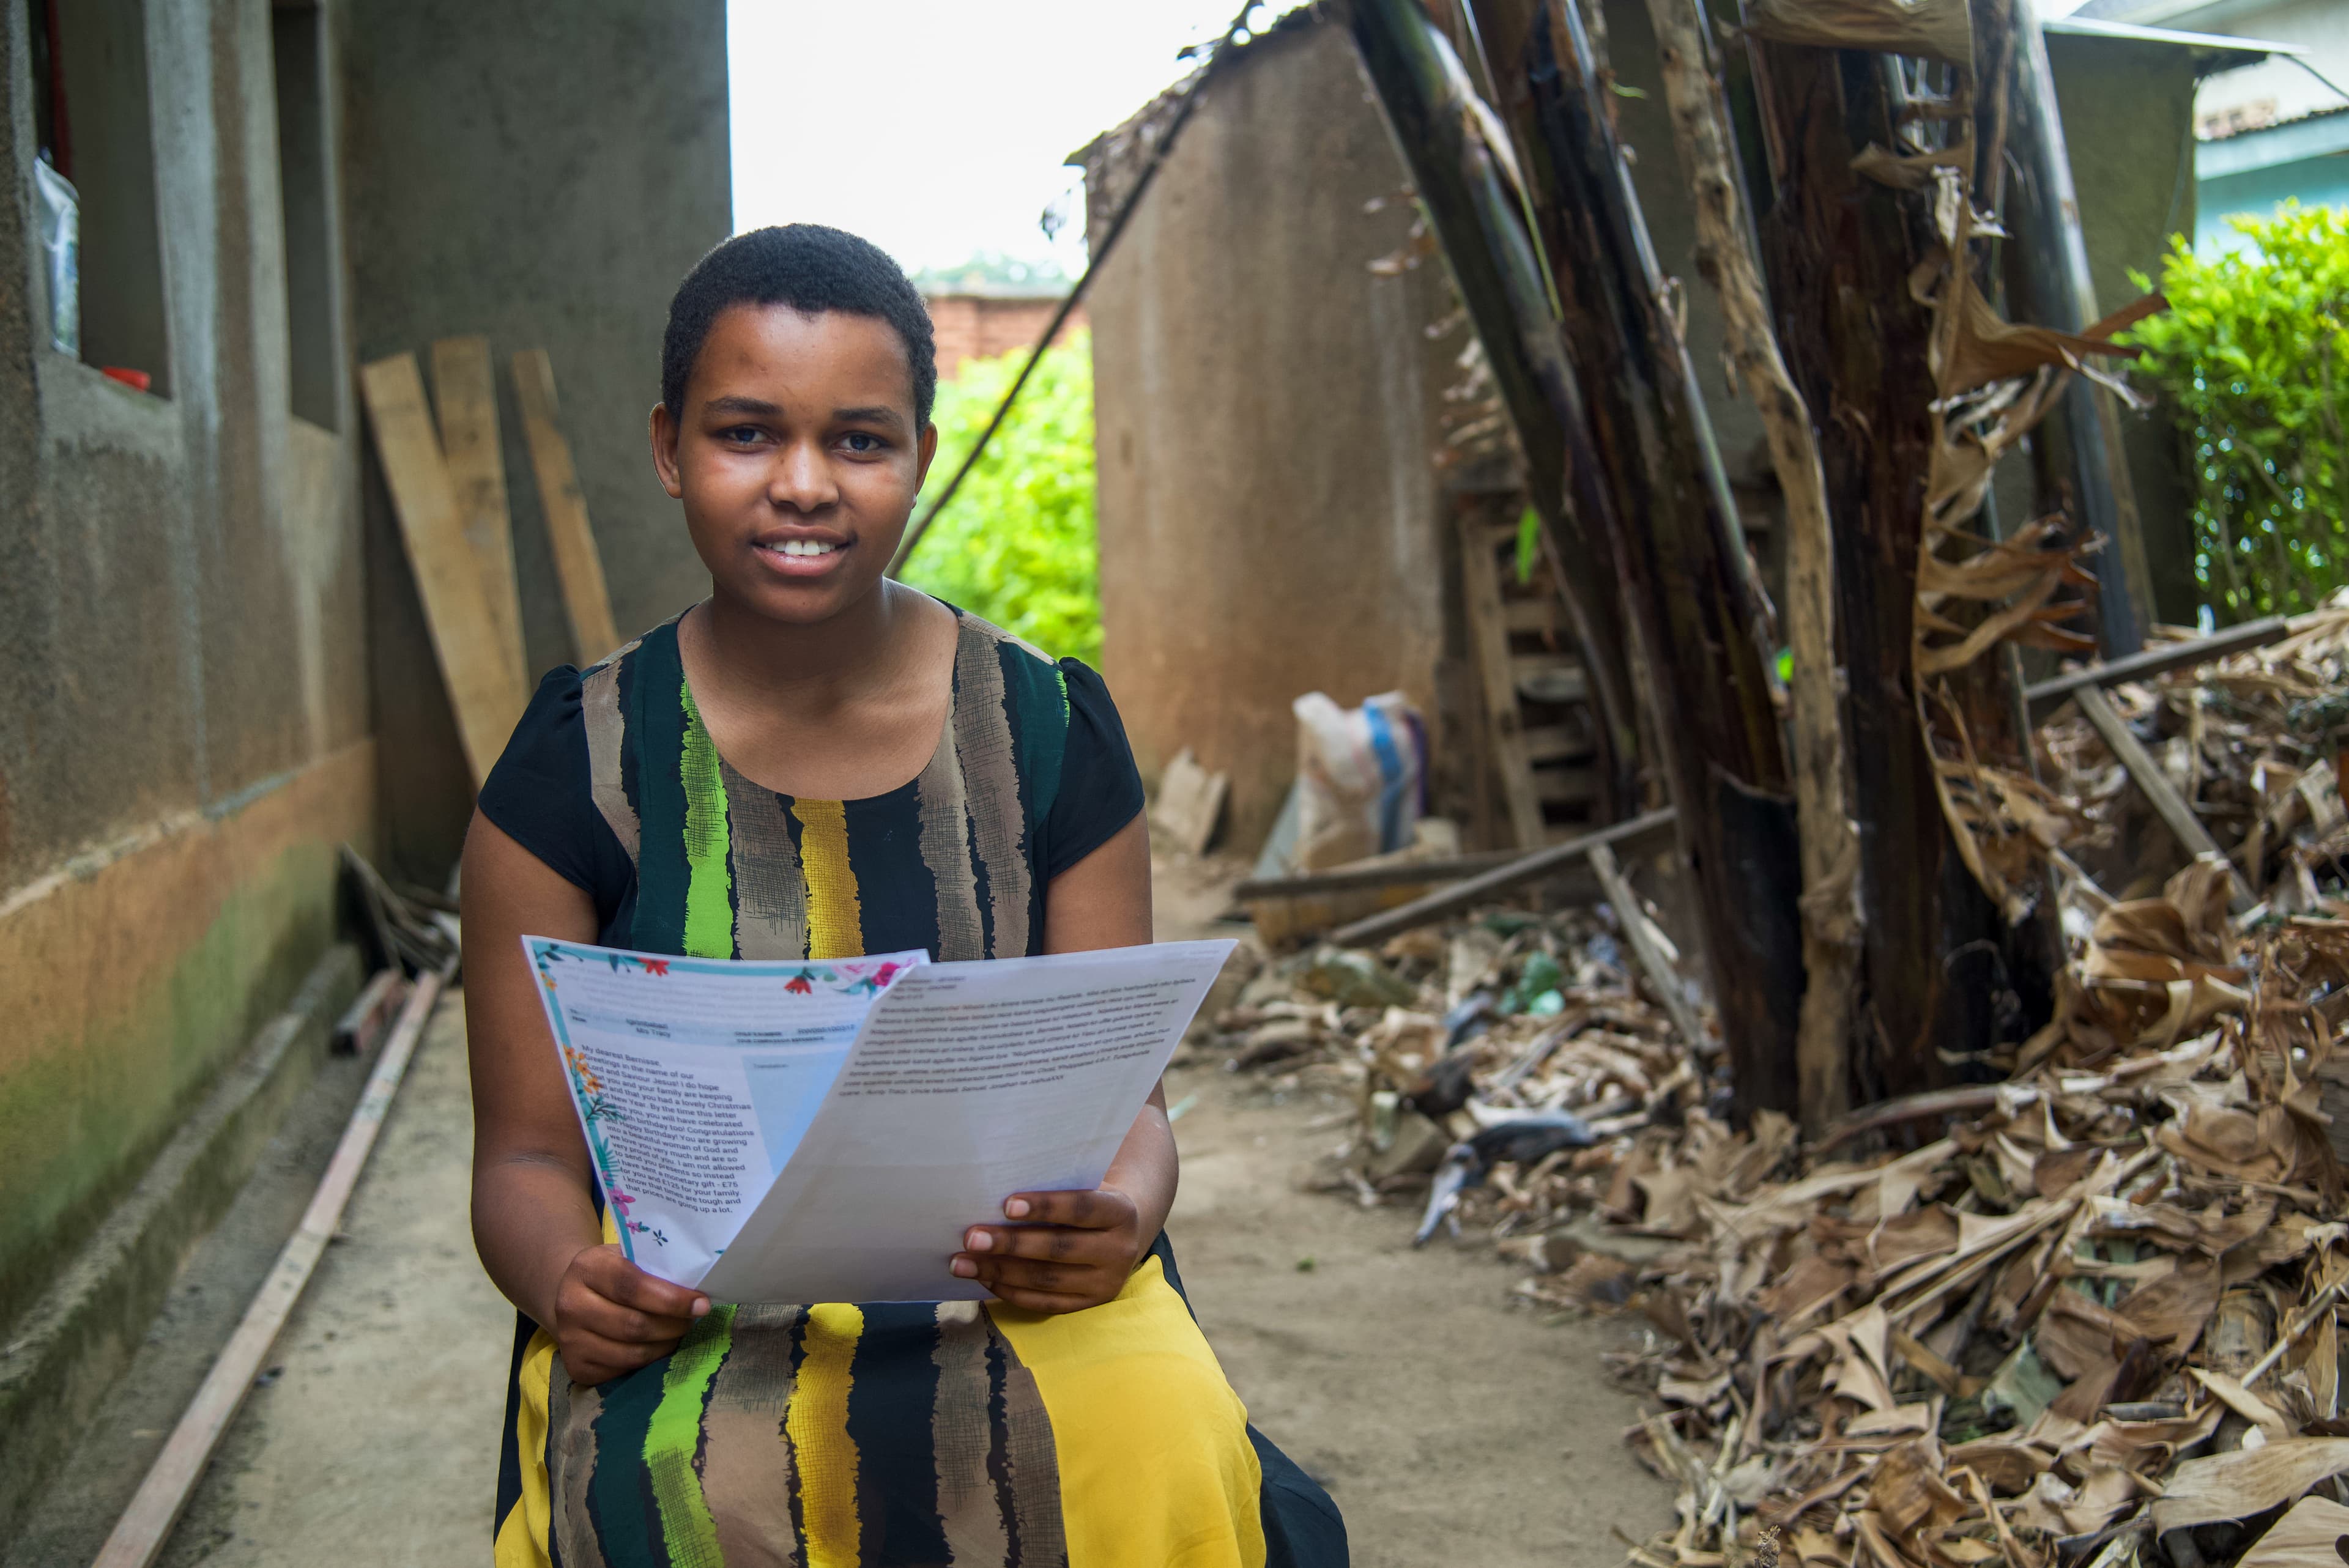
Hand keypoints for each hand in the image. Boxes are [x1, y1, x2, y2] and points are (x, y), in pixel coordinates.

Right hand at [549, 1243, 709, 1384]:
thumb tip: (697, 1290)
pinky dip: (649, 1361)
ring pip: (632, 1353)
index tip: (701, 1304)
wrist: (572, 1295)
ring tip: (679, 1332)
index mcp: (586, 1268)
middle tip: (693, 1319)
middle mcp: (570, 1305)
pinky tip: (658, 1346)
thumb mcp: (627, 1256)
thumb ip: (655, 1267)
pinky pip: (623, 1370)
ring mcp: (569, 1340)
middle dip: (673, 1325)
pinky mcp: (576, 1367)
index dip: (671, 1299)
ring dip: (665, 1345)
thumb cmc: (612, 1272)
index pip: (632, 1286)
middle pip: (634, 1325)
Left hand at [953, 1188, 1145, 1312]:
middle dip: (1010, 1244)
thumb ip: (1055, 1189)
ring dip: (999, 1271)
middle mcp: (1119, 1250)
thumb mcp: (1085, 1189)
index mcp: (1120, 1212)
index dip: (1045, 1206)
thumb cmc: (1088, 1203)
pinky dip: (1010, 1291)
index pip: (1081, 1208)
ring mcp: (1105, 1283)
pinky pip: (1044, 1304)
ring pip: (1046, 1279)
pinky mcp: (1089, 1305)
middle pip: (1058, 1248)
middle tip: (971, 1238)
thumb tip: (994, 1192)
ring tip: (962, 1262)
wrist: (1121, 1236)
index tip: (1006, 1204)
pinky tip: (984, 1278)